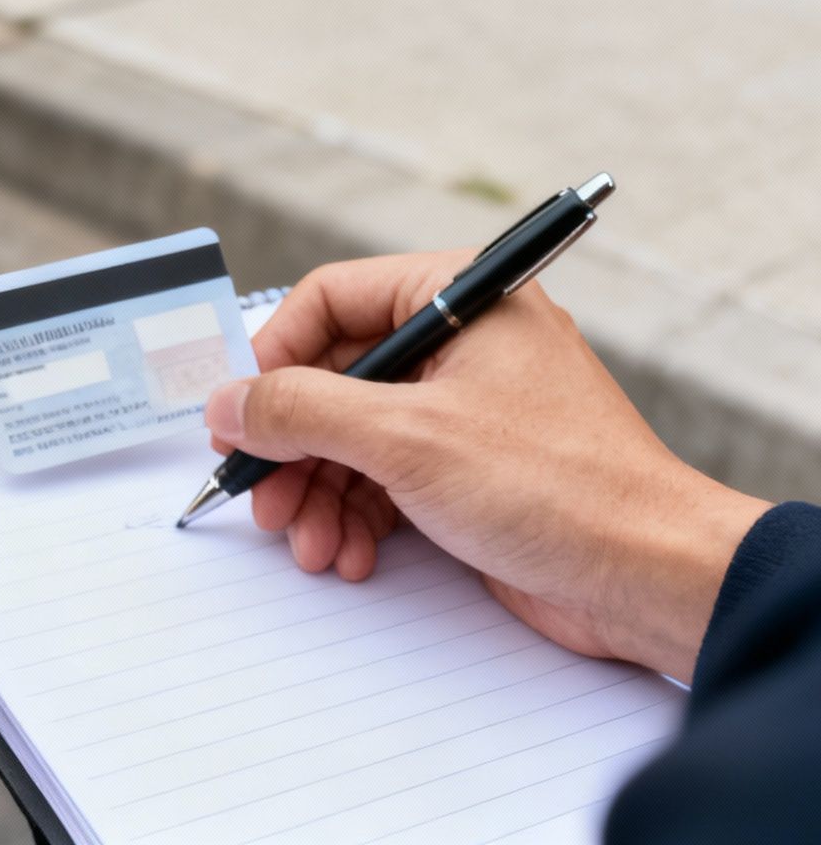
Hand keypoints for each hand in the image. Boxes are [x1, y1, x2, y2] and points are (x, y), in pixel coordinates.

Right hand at [203, 251, 768, 683]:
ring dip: (318, 494)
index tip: (239, 415)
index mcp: (462, 299)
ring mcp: (466, 410)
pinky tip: (350, 554)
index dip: (272, 358)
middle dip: (292, 447)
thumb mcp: (406, 438)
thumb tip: (224, 402)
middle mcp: (462, 345)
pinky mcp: (469, 471)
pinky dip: (356, 517)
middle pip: (332, 379)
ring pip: (352, 438)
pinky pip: (384, 480)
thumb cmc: (557, 487)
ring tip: (311, 545)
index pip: (328, 301)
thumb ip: (300, 410)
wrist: (652, 577)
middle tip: (263, 498)